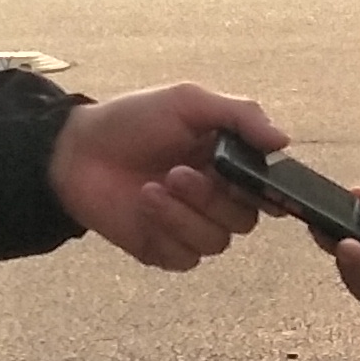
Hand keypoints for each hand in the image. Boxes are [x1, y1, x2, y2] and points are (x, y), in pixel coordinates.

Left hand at [50, 81, 283, 269]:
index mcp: (229, 164)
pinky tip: (143, 206)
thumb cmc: (132, 121)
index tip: (251, 182)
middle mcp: (216, 199)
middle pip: (246, 220)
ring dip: (184, 215)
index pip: (268, 189)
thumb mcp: (188, 102)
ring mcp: (190, 227)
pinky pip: (186, 258)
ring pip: (217, 243)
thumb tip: (284, 141)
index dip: (267, 191)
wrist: (75, 152)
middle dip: (212, 199)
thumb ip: (240, 116)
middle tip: (176, 173)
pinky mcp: (164, 250)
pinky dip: (166, 230)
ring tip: (151, 188)